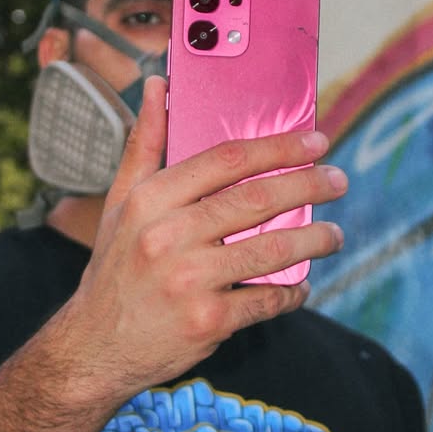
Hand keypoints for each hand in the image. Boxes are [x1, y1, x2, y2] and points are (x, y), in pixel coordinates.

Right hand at [54, 75, 346, 407]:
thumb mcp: (120, 202)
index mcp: (150, 200)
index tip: (315, 141)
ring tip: (334, 234)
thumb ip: (145, 143)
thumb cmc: (115, 267)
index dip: (277, 147)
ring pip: (271, 250)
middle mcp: (168, 236)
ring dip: (313, 240)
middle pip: (256, 200)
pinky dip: (292, 291)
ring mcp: (189, 281)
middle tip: (338, 180)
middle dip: (308, 186)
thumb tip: (159, 85)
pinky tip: (300, 284)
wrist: (94, 346)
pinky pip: (266, 299)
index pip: (226, 160)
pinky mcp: (207, 321)